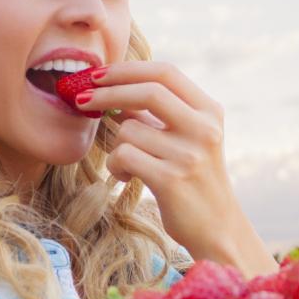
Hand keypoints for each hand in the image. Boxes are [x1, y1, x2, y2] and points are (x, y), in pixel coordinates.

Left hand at [75, 62, 264, 269]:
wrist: (217, 228)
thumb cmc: (193, 180)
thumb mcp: (186, 139)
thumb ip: (158, 114)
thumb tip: (113, 88)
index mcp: (209, 111)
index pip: (165, 73)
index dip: (127, 69)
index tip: (98, 74)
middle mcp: (204, 128)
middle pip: (147, 90)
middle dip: (107, 91)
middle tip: (81, 99)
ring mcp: (189, 154)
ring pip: (128, 129)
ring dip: (116, 146)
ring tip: (128, 163)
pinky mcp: (171, 180)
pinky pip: (123, 156)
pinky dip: (116, 165)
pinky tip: (128, 177)